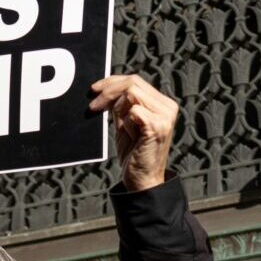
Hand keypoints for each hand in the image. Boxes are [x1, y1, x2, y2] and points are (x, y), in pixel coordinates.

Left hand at [92, 75, 177, 191]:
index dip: (112, 82)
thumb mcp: (125, 123)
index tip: (94, 89)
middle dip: (108, 91)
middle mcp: (168, 107)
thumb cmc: (133, 153)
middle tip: (93, 105)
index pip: (135, 81)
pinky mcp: (158, 126)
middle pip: (133, 82)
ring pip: (132, 93)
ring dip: (118, 109)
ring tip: (121, 127)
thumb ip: (121, 105)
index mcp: (162, 104)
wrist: (141, 180)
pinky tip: (131, 136)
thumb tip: (105, 87)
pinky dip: (126, 122)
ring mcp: (165, 116)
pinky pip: (133, 111)